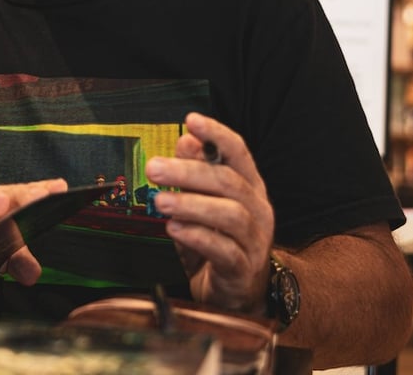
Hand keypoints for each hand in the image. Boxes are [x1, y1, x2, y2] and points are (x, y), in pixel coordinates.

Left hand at [145, 112, 272, 312]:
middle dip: (188, 172)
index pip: (238, 152)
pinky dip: (197, 236)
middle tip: (154, 168)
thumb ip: (194, 172)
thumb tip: (186, 141)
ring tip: (161, 201)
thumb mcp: (201, 201)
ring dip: (191, 204)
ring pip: (230, 215)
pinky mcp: (244, 269)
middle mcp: (258, 209)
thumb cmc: (216, 238)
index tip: (192, 120)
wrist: (234, 292)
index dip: (216, 134)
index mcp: (248, 185)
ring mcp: (255, 240)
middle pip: (228, 182)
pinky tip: (174, 229)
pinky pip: (224, 250)